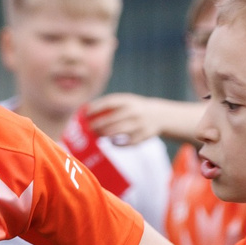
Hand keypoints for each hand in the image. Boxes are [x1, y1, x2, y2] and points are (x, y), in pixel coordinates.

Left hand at [88, 93, 202, 143]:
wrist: (160, 116)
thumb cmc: (135, 109)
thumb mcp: (126, 101)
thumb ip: (110, 106)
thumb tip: (86, 113)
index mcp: (128, 101)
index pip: (109, 103)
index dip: (96, 108)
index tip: (85, 113)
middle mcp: (134, 111)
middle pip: (111, 119)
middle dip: (98, 125)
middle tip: (89, 128)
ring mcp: (139, 124)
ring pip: (118, 131)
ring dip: (105, 134)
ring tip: (98, 135)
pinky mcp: (143, 136)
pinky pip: (127, 142)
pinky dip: (118, 143)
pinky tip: (112, 142)